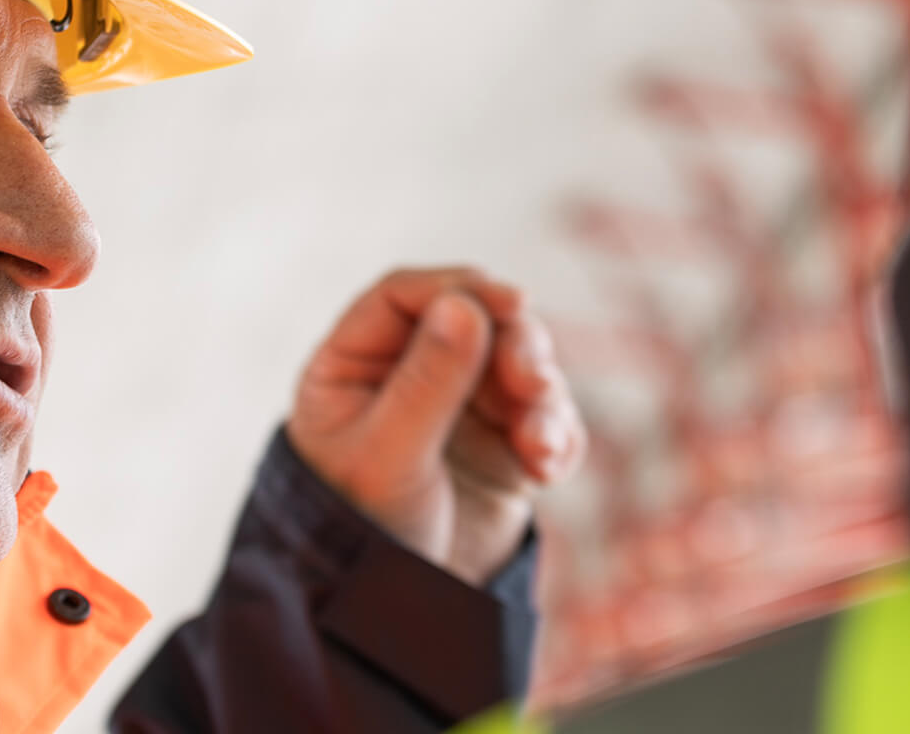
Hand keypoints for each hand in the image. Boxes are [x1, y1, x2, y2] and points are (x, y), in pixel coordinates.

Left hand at [286, 268, 584, 585]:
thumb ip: (426, 382)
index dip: (458, 289)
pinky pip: (545, 417)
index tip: (509, 301)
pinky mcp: (505, 448)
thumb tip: (463, 304)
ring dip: (542, 394)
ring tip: (540, 445)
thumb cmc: (364, 535)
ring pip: (518, 364)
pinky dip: (556, 434)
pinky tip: (548, 466)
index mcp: (353, 366)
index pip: (404, 297)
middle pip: (474, 320)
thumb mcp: (388, 456)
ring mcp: (461, 410)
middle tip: (533, 383)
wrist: (397, 620)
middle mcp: (408, 376)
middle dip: (514, 345)